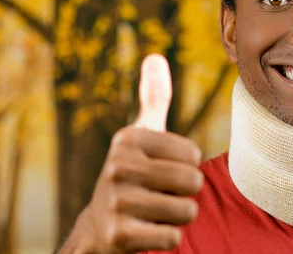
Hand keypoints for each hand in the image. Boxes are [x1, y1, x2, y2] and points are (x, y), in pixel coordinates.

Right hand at [68, 54, 203, 253]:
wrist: (100, 226)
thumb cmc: (133, 173)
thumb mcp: (141, 134)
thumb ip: (154, 98)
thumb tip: (155, 56)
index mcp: (128, 139)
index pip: (193, 155)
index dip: (186, 166)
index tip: (161, 169)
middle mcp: (118, 166)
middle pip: (193, 183)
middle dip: (184, 193)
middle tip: (159, 193)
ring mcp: (116, 202)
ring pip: (187, 211)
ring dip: (177, 216)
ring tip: (153, 212)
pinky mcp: (119, 236)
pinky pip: (173, 237)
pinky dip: (167, 238)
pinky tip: (146, 231)